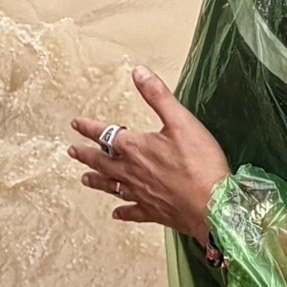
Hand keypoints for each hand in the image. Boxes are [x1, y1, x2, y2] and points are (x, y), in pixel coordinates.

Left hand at [68, 68, 230, 245]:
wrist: (213, 205)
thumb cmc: (199, 163)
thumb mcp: (180, 120)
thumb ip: (158, 96)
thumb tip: (139, 73)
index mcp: (136, 148)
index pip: (106, 134)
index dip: (89, 127)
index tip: (76, 124)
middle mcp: (132, 172)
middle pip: (102, 162)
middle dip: (86, 155)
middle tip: (73, 151)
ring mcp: (141, 194)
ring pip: (111, 187)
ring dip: (97, 181)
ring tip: (85, 179)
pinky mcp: (153, 212)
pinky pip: (132, 212)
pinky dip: (123, 212)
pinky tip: (117, 213)